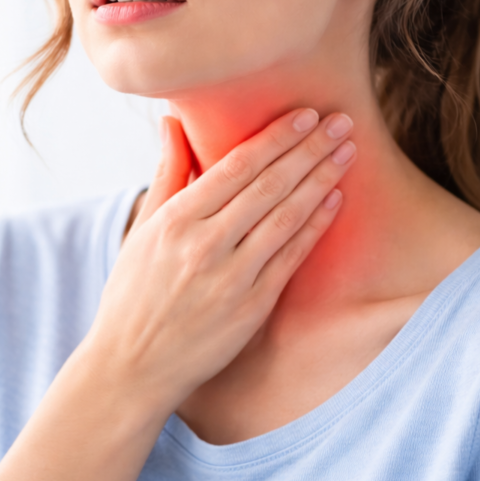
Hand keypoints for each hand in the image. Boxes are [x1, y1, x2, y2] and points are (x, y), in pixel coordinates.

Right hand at [86, 108, 355, 412]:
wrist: (132, 367)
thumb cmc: (133, 294)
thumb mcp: (142, 229)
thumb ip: (167, 173)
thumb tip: (172, 120)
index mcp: (175, 220)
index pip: (236, 167)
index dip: (275, 138)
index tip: (305, 113)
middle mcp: (204, 245)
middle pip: (268, 186)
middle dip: (309, 149)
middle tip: (342, 121)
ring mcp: (231, 278)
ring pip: (286, 217)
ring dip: (321, 180)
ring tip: (347, 152)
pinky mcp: (251, 307)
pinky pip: (291, 258)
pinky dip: (315, 226)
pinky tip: (334, 200)